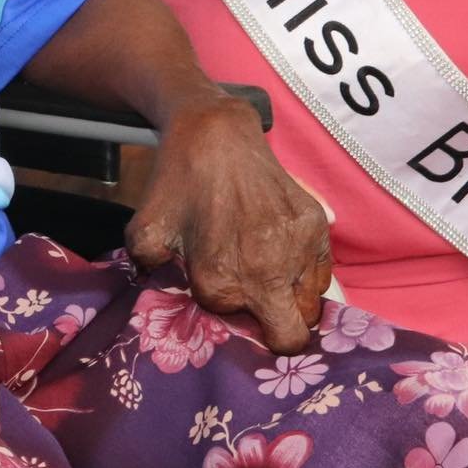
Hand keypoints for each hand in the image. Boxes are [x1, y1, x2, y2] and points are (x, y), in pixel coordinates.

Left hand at [126, 94, 331, 353]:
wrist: (213, 132)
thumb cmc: (177, 184)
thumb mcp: (145, 233)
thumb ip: (151, 278)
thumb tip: (170, 305)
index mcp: (219, 280)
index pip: (242, 336)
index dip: (237, 326)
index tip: (231, 310)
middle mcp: (263, 271)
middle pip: (290, 335)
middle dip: (277, 330)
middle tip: (261, 311)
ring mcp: (295, 248)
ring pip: (310, 306)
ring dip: (293, 301)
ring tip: (270, 279)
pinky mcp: (315, 225)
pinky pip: (323, 273)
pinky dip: (308, 275)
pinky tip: (284, 257)